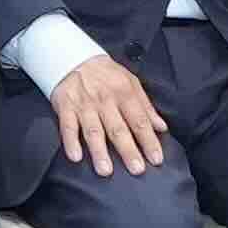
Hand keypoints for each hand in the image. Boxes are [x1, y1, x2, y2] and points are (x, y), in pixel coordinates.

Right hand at [44, 53, 172, 174]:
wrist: (74, 57)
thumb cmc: (106, 73)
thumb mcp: (131, 82)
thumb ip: (146, 106)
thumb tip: (161, 127)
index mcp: (124, 93)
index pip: (139, 120)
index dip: (149, 140)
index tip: (156, 159)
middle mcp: (105, 101)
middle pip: (118, 129)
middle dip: (128, 150)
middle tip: (137, 169)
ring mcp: (84, 105)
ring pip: (93, 131)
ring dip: (99, 151)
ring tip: (106, 170)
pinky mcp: (66, 108)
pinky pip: (68, 127)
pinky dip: (71, 142)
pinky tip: (76, 156)